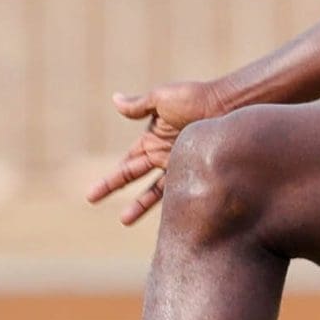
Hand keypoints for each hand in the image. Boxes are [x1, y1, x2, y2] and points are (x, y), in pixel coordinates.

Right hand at [86, 80, 225, 224]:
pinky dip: (169, 204)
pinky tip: (162, 218)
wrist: (228, 105)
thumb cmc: (195, 98)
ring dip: (139, 204)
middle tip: (91, 200)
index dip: (110, 177)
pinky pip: (179, 192)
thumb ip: (139, 105)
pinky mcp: (197, 172)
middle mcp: (164, 154)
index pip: (127, 161)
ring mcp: (181, 165)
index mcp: (154, 138)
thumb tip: (114, 99)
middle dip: (113, 187)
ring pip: (155, 190)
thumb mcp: (163, 99)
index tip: (93, 192)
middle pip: (133, 175)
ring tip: (123, 221)